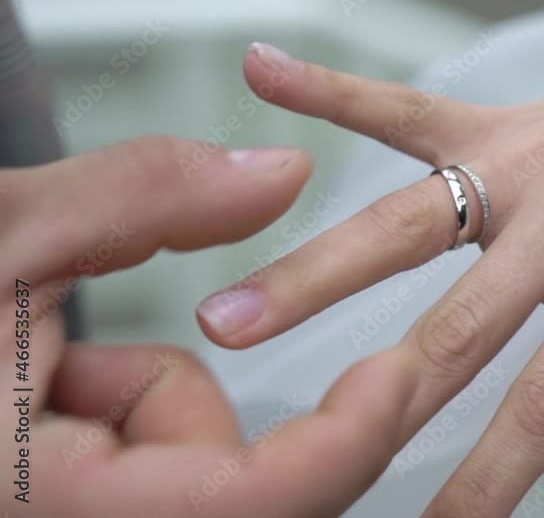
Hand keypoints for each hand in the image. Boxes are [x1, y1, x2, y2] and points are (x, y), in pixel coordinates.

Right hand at [1, 138, 422, 516]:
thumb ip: (141, 194)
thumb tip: (282, 170)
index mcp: (34, 504)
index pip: (246, 507)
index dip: (343, 444)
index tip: (395, 372)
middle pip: (237, 492)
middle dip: (187, 399)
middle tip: (124, 340)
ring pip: (194, 466)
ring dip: (145, 397)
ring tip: (43, 362)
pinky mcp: (75, 505)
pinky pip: (157, 460)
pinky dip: (125, 411)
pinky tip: (51, 389)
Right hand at [199, 44, 543, 516]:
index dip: (491, 477)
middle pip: (460, 322)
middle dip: (380, 398)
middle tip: (295, 446)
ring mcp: (532, 154)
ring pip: (407, 220)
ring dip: (316, 271)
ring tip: (231, 317)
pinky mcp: (506, 119)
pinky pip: (410, 108)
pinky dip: (334, 92)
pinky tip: (264, 73)